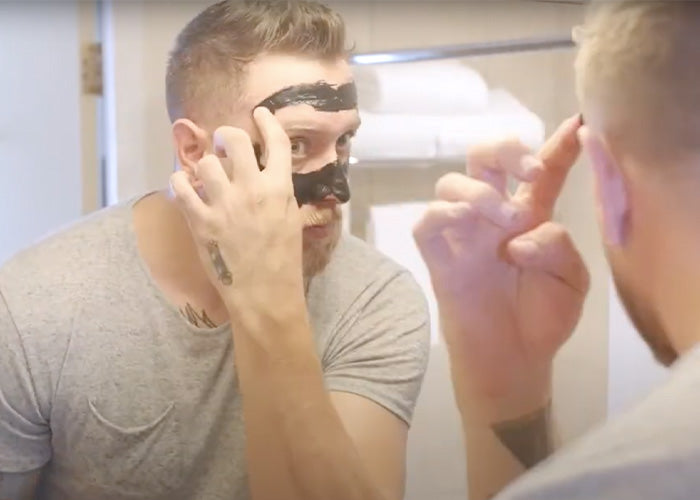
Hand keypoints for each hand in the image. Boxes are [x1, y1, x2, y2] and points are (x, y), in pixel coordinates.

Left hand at [170, 107, 303, 311]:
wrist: (264, 295)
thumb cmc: (284, 261)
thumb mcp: (292, 220)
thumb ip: (280, 192)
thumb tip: (267, 172)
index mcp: (280, 189)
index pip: (275, 142)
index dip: (266, 121)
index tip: (259, 114)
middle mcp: (252, 190)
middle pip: (234, 140)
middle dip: (227, 136)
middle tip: (224, 144)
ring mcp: (224, 205)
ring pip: (205, 162)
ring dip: (205, 165)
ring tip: (205, 175)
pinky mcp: (201, 222)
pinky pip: (181, 187)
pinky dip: (180, 183)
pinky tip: (185, 187)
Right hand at [413, 116, 588, 417]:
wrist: (513, 358)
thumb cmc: (544, 318)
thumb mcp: (572, 279)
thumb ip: (557, 244)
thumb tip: (519, 234)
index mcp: (529, 216)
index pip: (542, 172)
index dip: (559, 146)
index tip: (579, 124)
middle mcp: (492, 216)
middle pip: (483, 159)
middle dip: (504, 149)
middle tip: (529, 171)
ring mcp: (461, 234)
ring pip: (451, 182)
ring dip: (479, 191)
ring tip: (506, 220)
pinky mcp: (437, 256)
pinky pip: (427, 221)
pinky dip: (443, 212)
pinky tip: (465, 220)